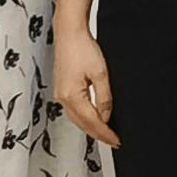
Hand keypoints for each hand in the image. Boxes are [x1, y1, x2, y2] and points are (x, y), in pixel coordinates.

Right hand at [52, 21, 116, 147]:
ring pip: (77, 119)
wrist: (69, 34)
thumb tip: (106, 116)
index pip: (92, 122)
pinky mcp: (62, 89)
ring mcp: (60, 95)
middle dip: (98, 134)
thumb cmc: (82, 48)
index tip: (116, 140)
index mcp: (72, 96)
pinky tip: (93, 119)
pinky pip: (74, 111)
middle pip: (82, 124)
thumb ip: (104, 97)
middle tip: (114, 141)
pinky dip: (84, 118)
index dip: (105, 133)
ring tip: (106, 134)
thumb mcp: (101, 73)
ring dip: (91, 128)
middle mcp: (63, 98)